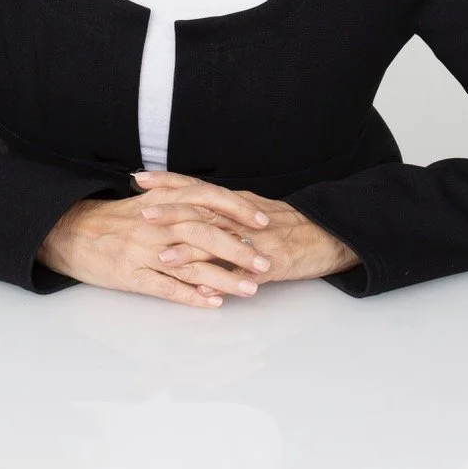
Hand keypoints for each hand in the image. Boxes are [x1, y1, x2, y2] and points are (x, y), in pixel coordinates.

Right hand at [36, 176, 277, 308]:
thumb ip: (182, 202)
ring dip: (223, 277)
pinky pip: (166, 287)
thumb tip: (218, 211)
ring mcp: (145, 250)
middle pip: (205, 233)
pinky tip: (213, 302)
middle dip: (239, 249)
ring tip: (250, 289)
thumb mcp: (149, 200)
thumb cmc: (116, 219)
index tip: (264, 222)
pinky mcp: (132, 274)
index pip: (209, 199)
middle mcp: (157, 223)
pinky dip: (191, 295)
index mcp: (164, 201)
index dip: (238, 210)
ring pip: (191, 264)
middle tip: (264, 263)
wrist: (72, 231)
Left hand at [130, 170, 362, 296]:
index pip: (196, 186)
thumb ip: (222, 207)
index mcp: (235, 201)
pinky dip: (223, 281)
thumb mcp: (251, 208)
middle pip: (203, 211)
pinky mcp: (269, 264)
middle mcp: (242, 216)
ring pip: (219, 242)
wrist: (327, 235)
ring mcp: (255, 240)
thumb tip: (189, 205)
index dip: (168, 182)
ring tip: (163, 257)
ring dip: (190, 250)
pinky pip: (242, 273)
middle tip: (142, 213)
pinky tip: (206, 289)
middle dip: (171, 212)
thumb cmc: (288, 224)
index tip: (140, 179)